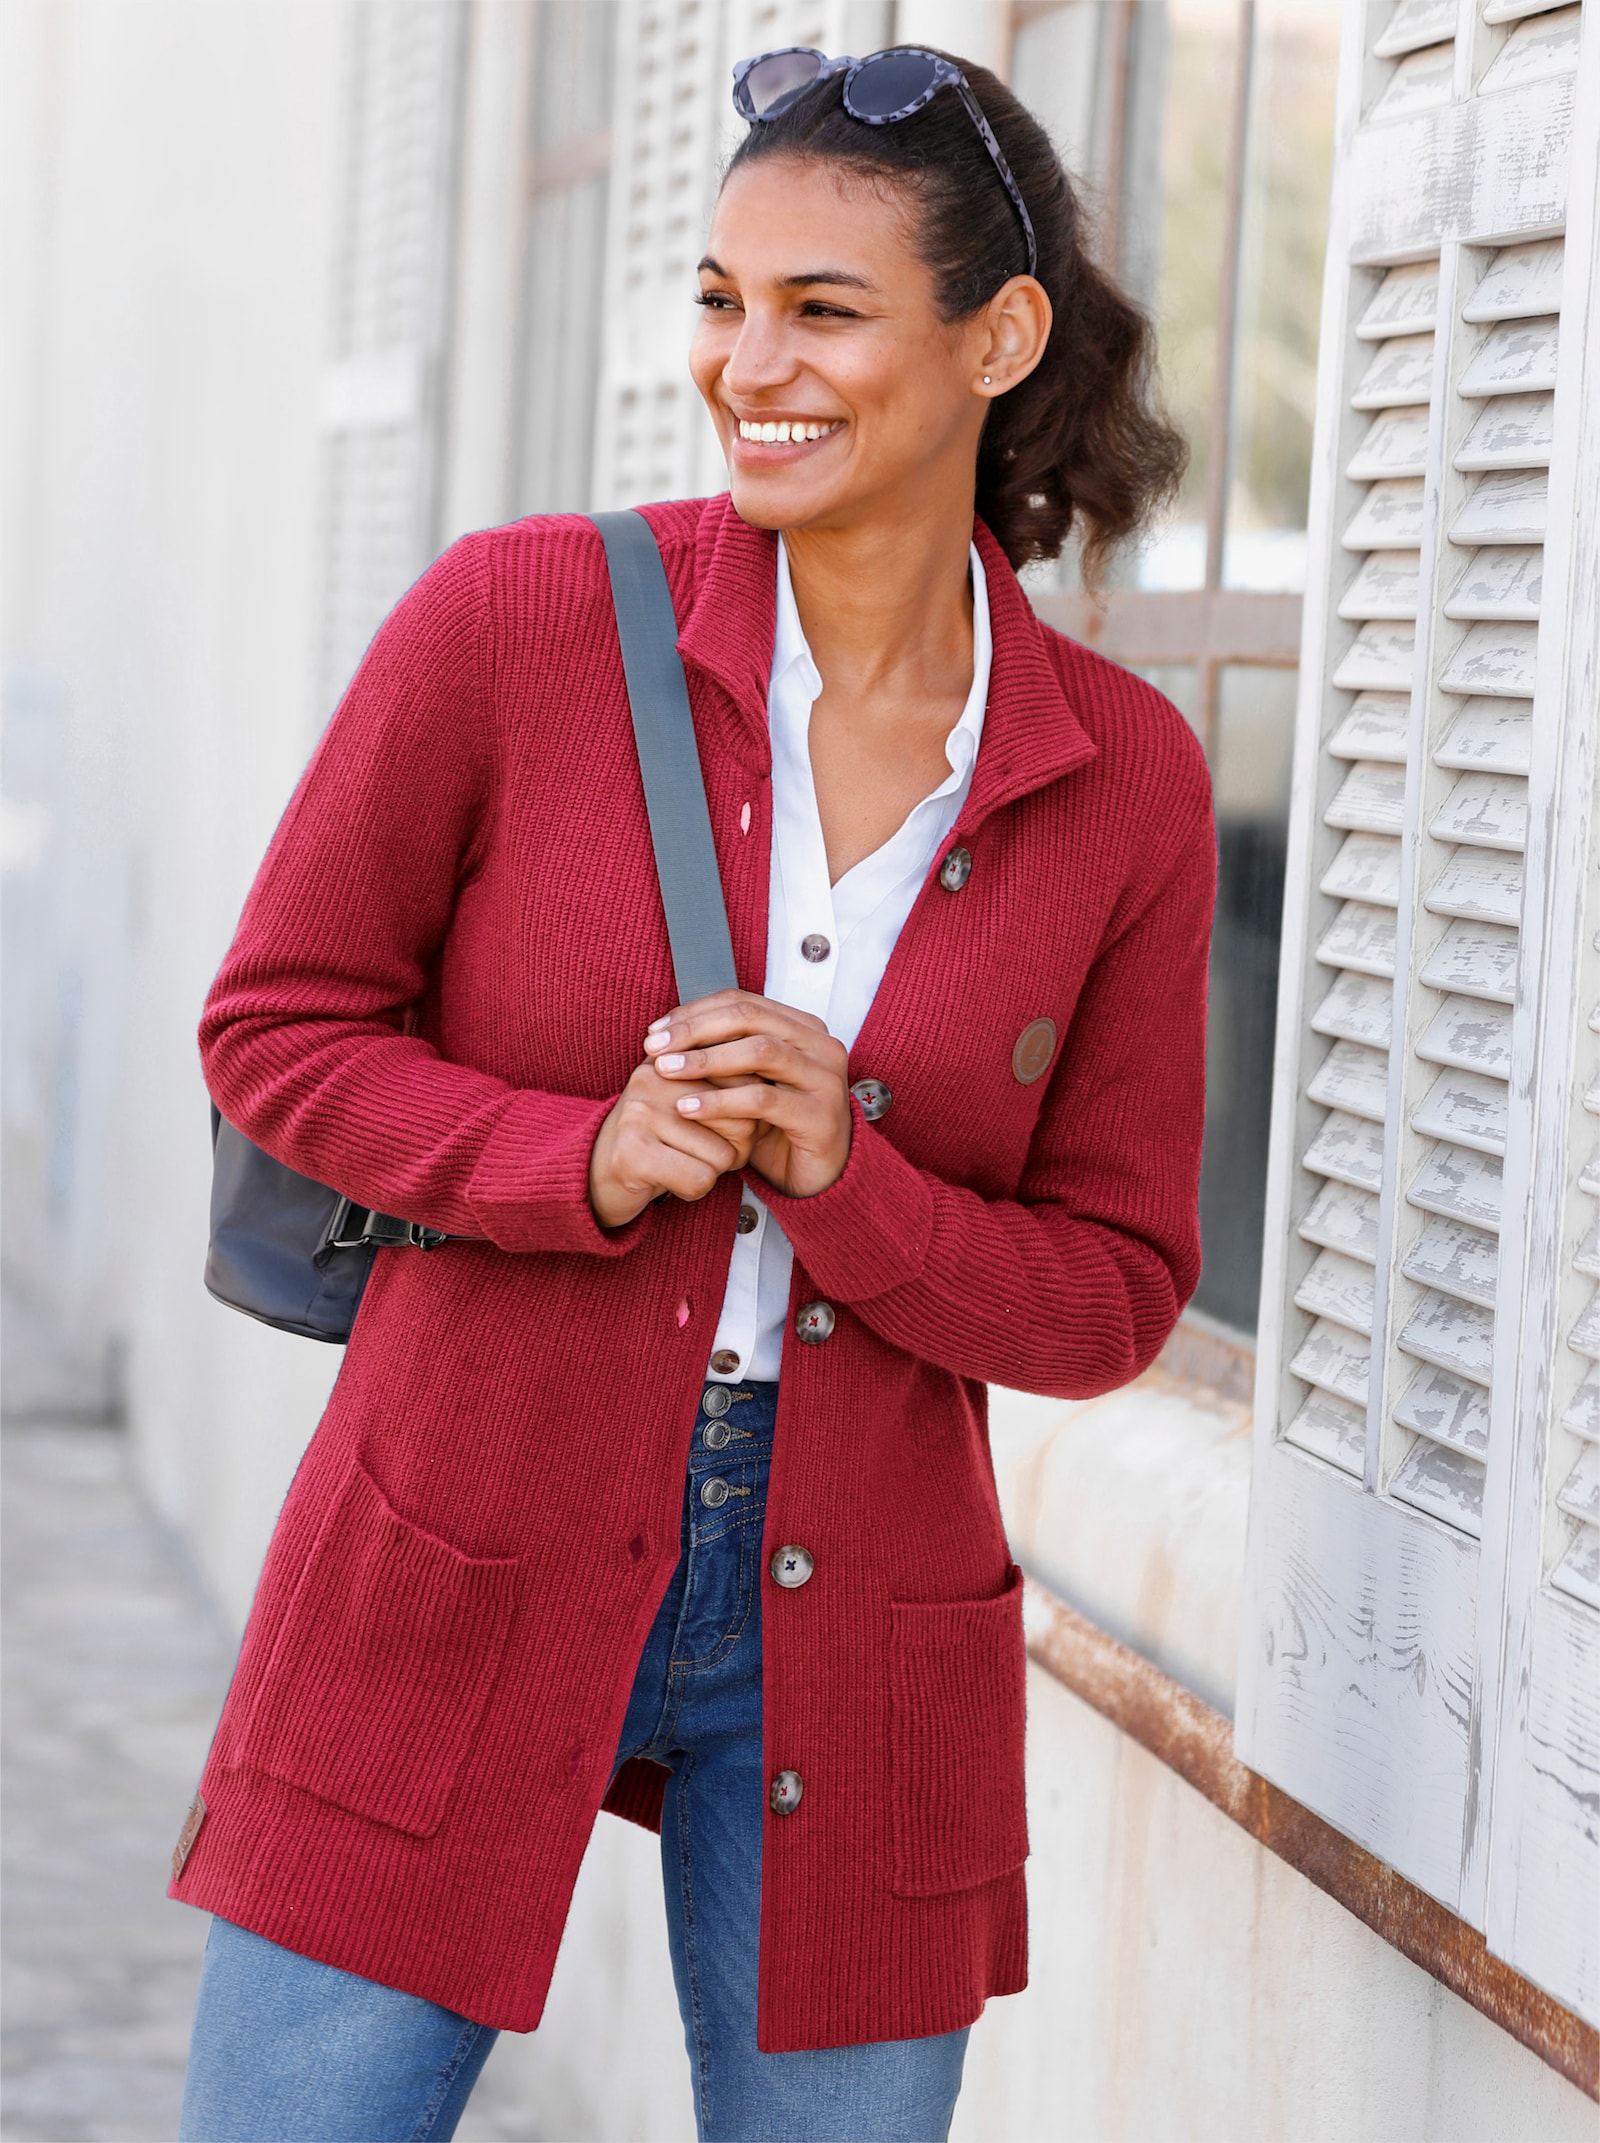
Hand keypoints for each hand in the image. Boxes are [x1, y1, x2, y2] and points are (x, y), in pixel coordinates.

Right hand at [588, 1057, 757, 1229]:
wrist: (595, 1175)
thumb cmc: (658, 1140)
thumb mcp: (693, 1104)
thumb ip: (730, 1089)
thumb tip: (774, 1091)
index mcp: (674, 1058)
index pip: (747, 1081)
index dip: (747, 1117)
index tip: (723, 1128)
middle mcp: (654, 1077)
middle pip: (741, 1119)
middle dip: (735, 1148)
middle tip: (703, 1153)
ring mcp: (640, 1113)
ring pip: (723, 1156)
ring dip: (712, 1172)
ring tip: (682, 1164)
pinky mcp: (633, 1152)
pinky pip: (699, 1179)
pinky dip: (694, 1191)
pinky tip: (671, 1182)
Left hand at [643, 991, 851, 1199]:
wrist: (817, 1176)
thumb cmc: (778, 1126)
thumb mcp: (750, 1081)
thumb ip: (724, 1052)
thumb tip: (666, 1031)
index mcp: (804, 1028)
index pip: (743, 1002)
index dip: (695, 1012)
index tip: (656, 1031)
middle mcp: (821, 1046)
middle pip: (749, 1018)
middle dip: (695, 1030)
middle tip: (654, 1047)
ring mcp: (825, 1079)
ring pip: (759, 1051)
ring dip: (706, 1060)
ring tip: (667, 1071)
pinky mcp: (820, 1115)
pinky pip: (763, 1099)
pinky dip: (720, 1100)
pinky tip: (688, 1107)